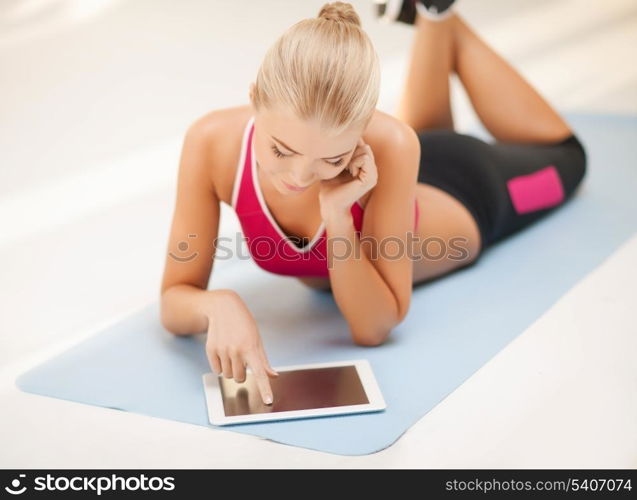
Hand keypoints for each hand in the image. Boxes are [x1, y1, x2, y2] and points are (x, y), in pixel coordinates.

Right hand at [204, 290, 278, 404]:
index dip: (265, 388)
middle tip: (241, 358)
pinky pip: (216, 370)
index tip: (268, 401)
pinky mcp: (210, 350)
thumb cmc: (244, 325)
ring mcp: (222, 351)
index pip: (260, 373)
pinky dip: (220, 365)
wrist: (223, 308)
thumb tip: (274, 376)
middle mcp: (236, 351)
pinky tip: (223, 351)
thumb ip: (264, 361)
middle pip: (239, 378)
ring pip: (227, 375)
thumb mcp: (257, 340)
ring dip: (231, 369)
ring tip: (232, 352)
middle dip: (241, 372)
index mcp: (251, 348)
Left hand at [319, 137, 377, 218]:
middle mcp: (372, 169)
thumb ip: (342, 151)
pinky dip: (354, 162)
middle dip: (351, 152)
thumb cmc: (329, 184)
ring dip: (352, 157)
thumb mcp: (336, 163)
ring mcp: (373, 174)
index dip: (350, 147)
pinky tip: (349, 172)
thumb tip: (342, 134)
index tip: (339, 160)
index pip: (362, 144)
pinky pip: (365, 158)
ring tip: (346, 170)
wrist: (329, 202)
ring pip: (365, 150)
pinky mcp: (371, 179)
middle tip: (343, 166)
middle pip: (364, 145)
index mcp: (365, 166)